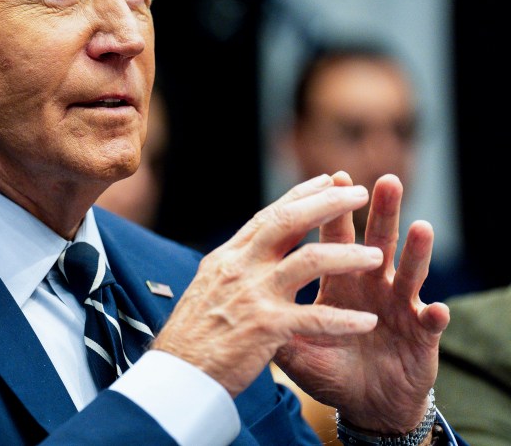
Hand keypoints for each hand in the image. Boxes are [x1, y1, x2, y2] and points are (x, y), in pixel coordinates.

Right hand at [151, 174, 384, 396]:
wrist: (177, 374)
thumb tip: (251, 250)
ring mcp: (252, 295)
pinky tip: (368, 322)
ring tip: (377, 256)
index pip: (268, 216)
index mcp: (228, 258)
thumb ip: (234, 268)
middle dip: (328, 204)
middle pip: (288, 222)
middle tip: (360, 194)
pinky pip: (313, 317)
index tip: (328, 181)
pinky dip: (343, 319)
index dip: (301, 195)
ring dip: (347, 255)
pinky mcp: (265, 327)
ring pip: (308, 261)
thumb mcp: (209, 288)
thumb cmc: (194, 336)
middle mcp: (239, 267)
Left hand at [274, 172, 449, 432]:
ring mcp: (399, 306)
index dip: (331, 210)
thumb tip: (234, 300)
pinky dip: (434, 316)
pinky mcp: (421, 336)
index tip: (331, 176)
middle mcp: (373, 283)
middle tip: (386, 181)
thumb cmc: (329, 364)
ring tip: (421, 227)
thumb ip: (270, 319)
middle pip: (378, 239)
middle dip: (382, 211)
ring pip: (410, 272)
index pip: (333, 236)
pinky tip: (437, 309)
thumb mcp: (292, 343)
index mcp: (339, 278)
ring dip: (416, 251)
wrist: (365, 401)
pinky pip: (430, 324)